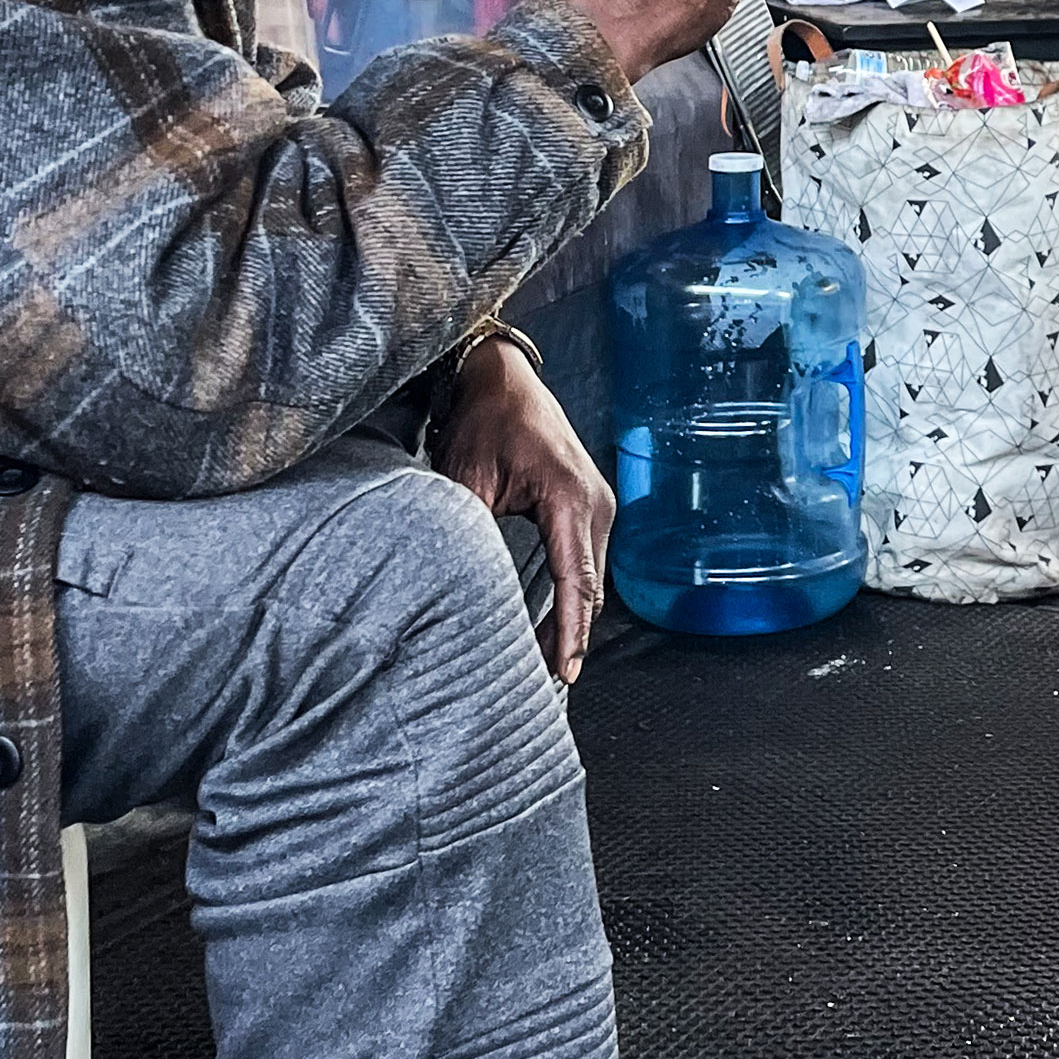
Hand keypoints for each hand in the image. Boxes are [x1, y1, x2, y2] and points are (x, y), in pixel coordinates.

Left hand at [437, 337, 610, 681]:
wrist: (500, 376)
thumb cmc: (484, 419)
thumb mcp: (465, 477)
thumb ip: (468, 532)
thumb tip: (459, 587)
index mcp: (571, 497)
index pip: (576, 580)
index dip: (570, 631)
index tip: (564, 672)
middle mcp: (596, 503)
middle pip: (589, 588)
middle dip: (570, 636)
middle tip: (544, 682)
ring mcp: (598, 503)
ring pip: (590, 578)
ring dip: (571, 617)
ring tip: (545, 661)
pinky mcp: (589, 505)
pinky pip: (586, 561)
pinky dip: (572, 593)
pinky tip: (552, 620)